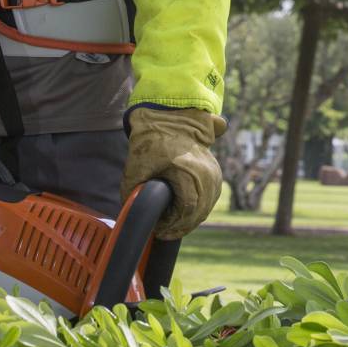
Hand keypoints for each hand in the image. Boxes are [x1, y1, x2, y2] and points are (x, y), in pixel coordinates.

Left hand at [121, 106, 225, 239]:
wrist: (169, 114)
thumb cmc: (150, 139)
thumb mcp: (135, 167)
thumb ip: (133, 193)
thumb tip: (133, 213)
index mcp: (187, 172)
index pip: (187, 210)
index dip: (174, 226)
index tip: (160, 231)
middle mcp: (205, 172)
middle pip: (199, 211)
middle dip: (182, 226)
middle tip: (165, 232)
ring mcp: (213, 170)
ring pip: (207, 205)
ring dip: (192, 217)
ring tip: (174, 224)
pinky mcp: (214, 169)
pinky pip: (211, 195)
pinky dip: (200, 206)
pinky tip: (186, 212)